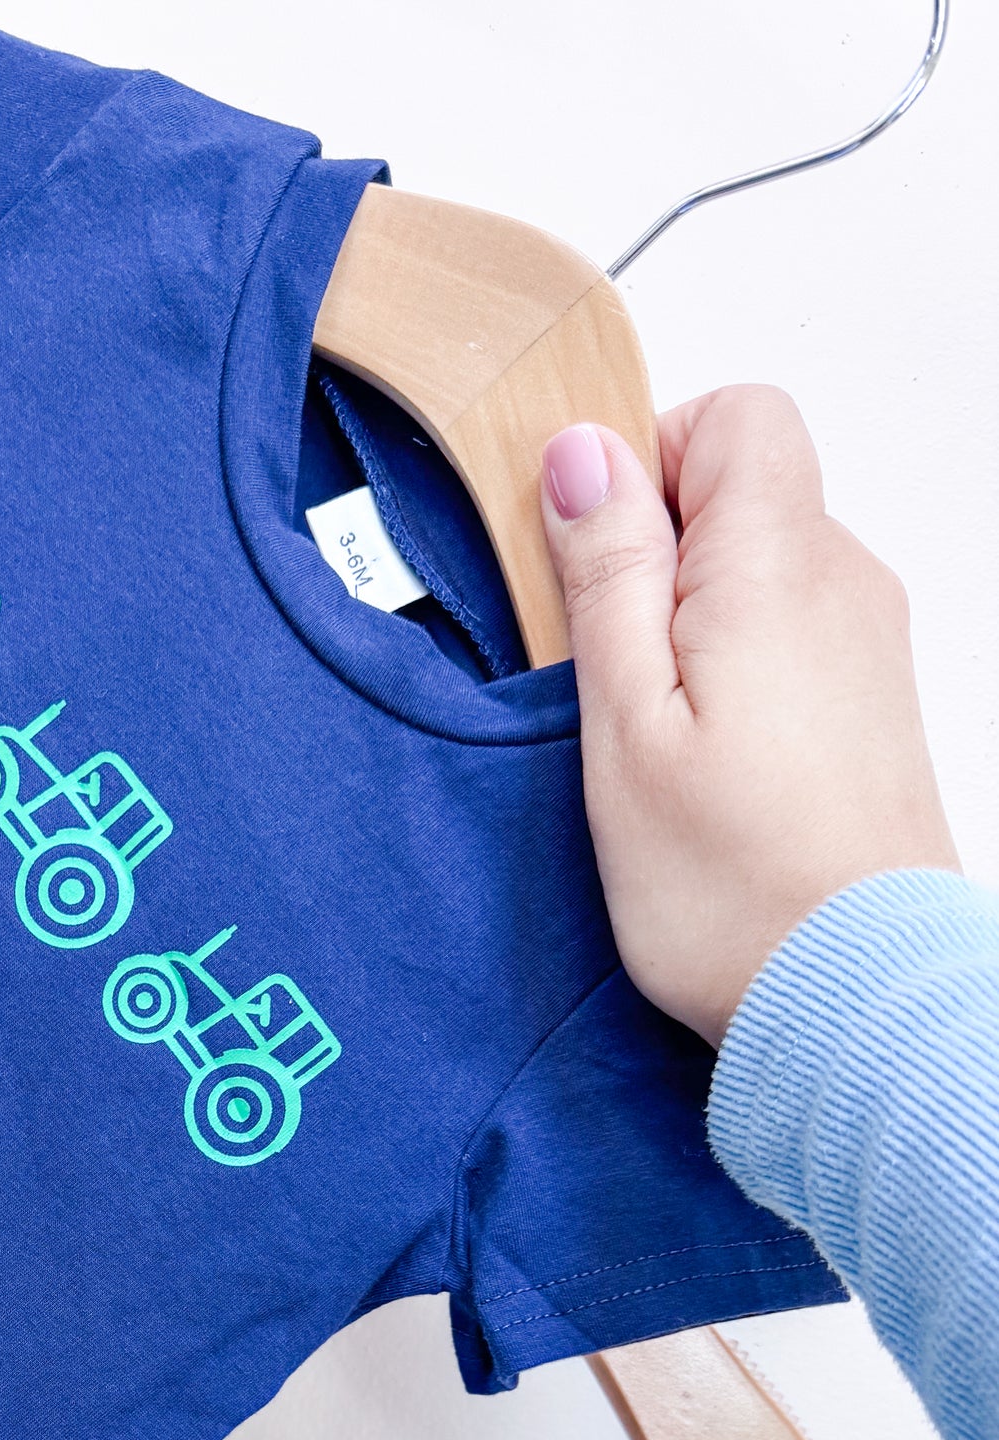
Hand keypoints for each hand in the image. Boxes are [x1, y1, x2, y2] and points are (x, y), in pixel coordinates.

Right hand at [539, 386, 957, 1046]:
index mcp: (779, 566)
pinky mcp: (874, 711)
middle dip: (661, 555)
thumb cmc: (730, 885)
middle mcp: (847, 585)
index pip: (737, 416)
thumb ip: (608, 572)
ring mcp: (872, 648)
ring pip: (768, 572)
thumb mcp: (624, 720)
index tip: (598, 562)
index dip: (651, 463)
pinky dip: (738, 676)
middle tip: (611, 675)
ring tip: (658, 739)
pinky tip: (708, 769)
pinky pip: (795, 642)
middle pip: (749, 494)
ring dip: (695, 626)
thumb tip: (586, 454)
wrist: (853, 1002)